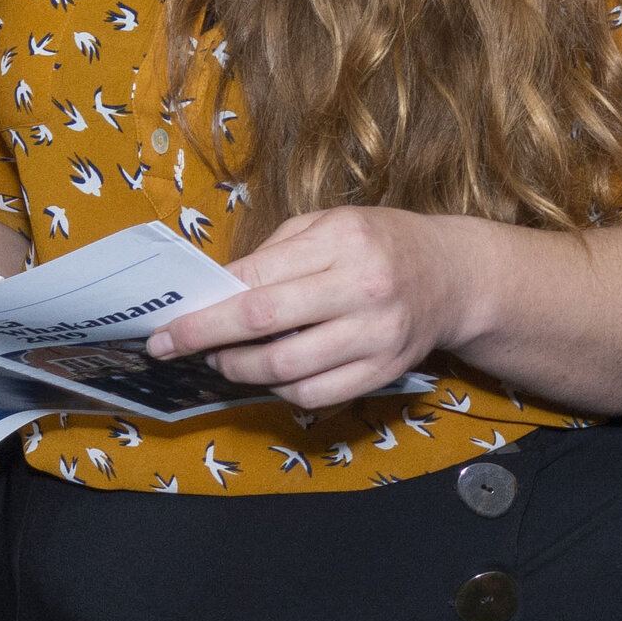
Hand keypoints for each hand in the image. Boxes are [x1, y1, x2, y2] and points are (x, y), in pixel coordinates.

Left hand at [153, 208, 474, 411]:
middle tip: (171, 347)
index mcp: (343, 242)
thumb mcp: (329, 225)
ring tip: (223, 359)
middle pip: (263, 323)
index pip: (256, 279)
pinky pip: (317, 395)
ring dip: (239, 369)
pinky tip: (270, 374)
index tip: (168, 324)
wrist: (453, 276)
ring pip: (286, 368)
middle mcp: (362, 288)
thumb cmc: (379, 244)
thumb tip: (214, 293)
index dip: (205, 306)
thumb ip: (274, 255)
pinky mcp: (384, 371)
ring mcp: (376, 335)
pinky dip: (281, 390)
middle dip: (205, 339)